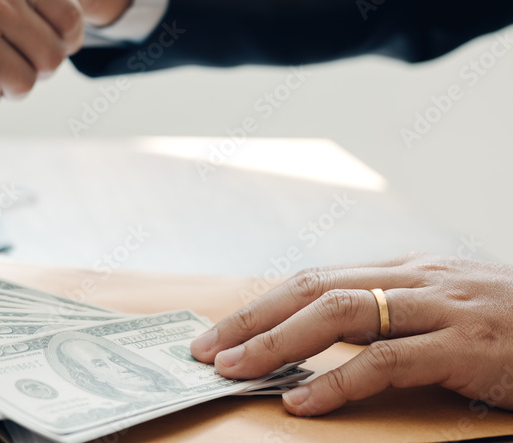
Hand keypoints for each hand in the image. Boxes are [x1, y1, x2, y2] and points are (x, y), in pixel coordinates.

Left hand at [188, 253, 512, 415]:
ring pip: (338, 314)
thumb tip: (324, 336)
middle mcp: (413, 278)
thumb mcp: (446, 308)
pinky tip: (303, 400)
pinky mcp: (466, 345)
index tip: (217, 330)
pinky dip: (338, 380)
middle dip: (251, 319)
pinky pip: (387, 361)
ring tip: (235, 369)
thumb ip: (391, 314)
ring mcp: (440, 308)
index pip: (312, 279)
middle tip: (204, 350)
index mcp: (403, 270)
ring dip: (277, 343)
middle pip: (311, 289)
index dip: (260, 304)